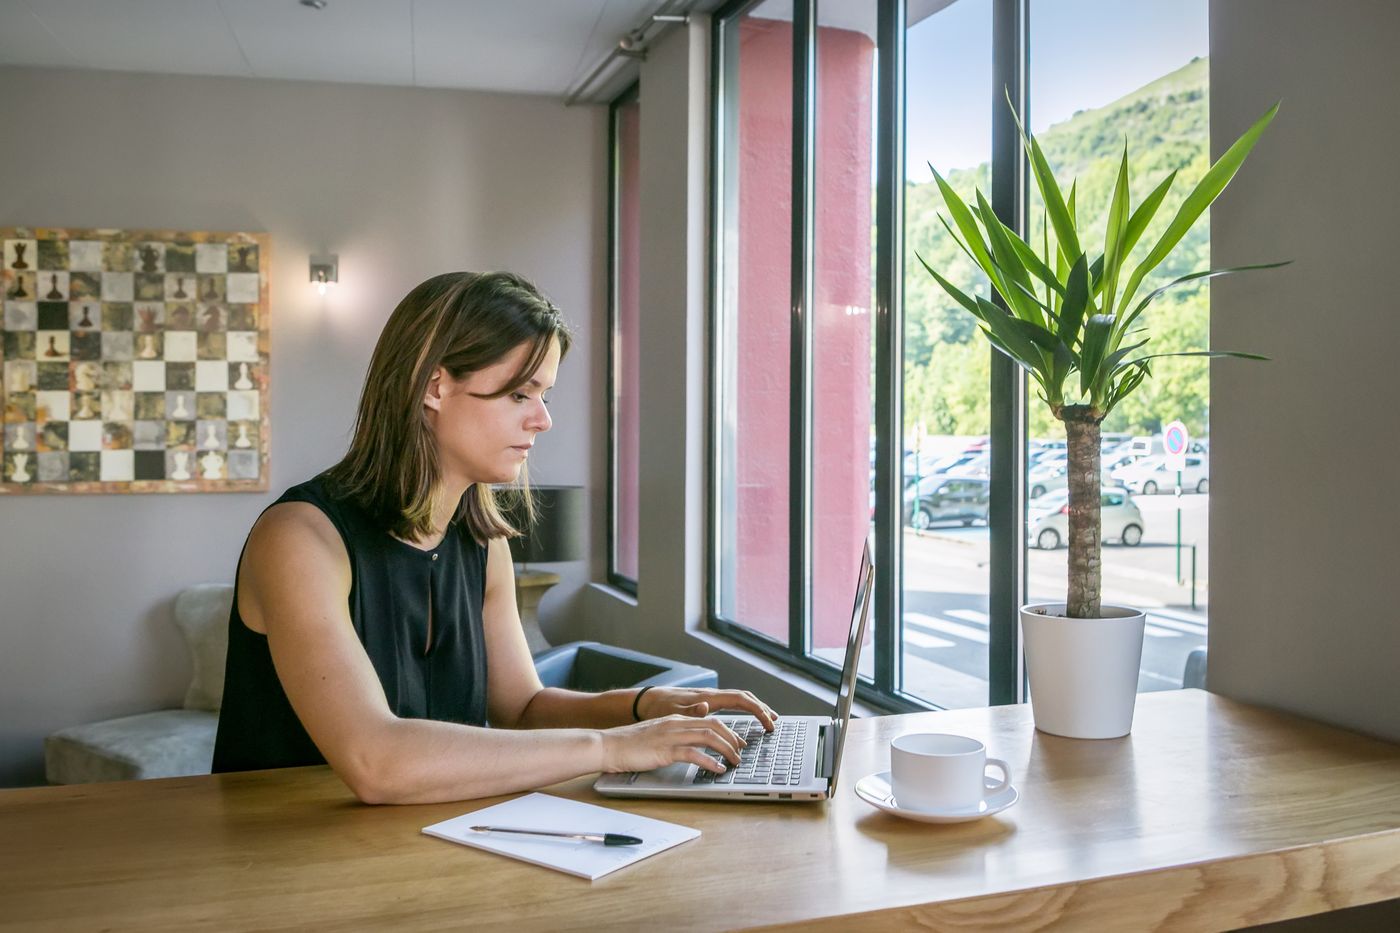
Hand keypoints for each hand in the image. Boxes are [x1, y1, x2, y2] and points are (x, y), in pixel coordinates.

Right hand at [598, 715, 746, 774]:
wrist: (608, 745)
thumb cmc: (630, 743)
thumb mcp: (658, 735)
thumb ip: (676, 735)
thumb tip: (692, 743)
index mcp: (676, 719)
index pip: (709, 720)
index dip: (728, 731)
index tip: (737, 742)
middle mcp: (676, 724)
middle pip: (714, 725)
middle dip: (732, 739)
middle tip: (741, 752)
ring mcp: (671, 736)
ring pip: (708, 737)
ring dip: (726, 750)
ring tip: (734, 762)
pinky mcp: (665, 750)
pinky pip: (693, 754)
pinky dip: (709, 762)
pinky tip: (717, 769)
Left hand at [636, 687, 777, 732]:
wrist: (646, 701)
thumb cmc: (658, 708)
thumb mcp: (672, 712)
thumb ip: (690, 710)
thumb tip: (706, 706)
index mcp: (708, 697)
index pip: (741, 700)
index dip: (758, 710)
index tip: (769, 722)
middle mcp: (711, 695)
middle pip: (744, 697)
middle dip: (761, 708)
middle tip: (773, 723)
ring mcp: (709, 698)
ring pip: (739, 699)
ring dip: (755, 708)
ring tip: (766, 719)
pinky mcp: (706, 703)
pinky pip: (731, 705)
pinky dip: (743, 710)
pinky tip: (745, 719)